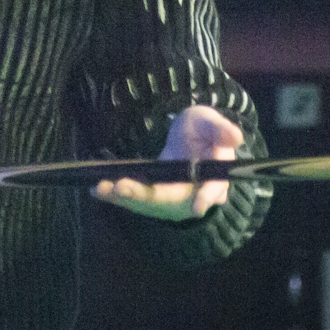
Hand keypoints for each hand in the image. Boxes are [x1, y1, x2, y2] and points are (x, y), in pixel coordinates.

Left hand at [90, 104, 242, 220]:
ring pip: (148, 203)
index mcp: (213, 178)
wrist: (190, 140)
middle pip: (170, 201)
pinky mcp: (153, 197)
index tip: (196, 206)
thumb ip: (219, 129)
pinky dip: (115, 195)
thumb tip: (235, 137)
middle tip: (120, 187)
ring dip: (124, 198)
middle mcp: (192, 195)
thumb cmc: (202, 131)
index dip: (204, 198)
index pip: (210, 191)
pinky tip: (94, 189)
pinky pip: (134, 200)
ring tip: (100, 188)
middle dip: (144, 196)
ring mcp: (171, 199)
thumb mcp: (209, 122)